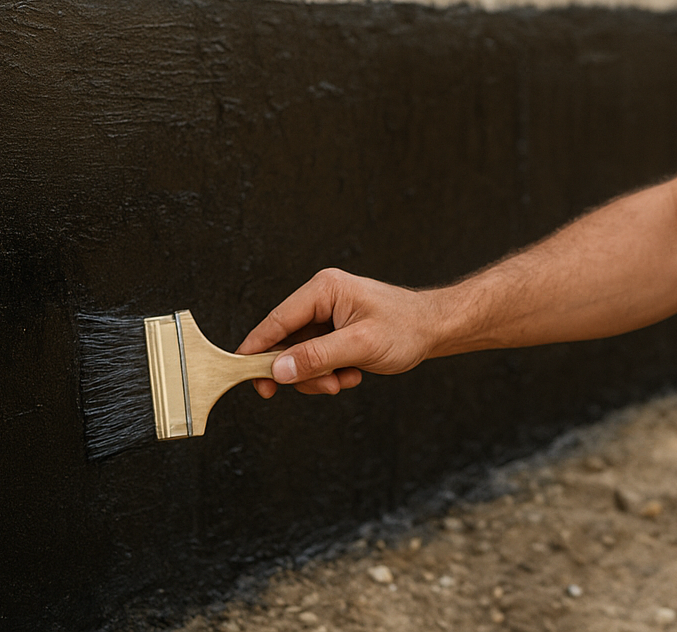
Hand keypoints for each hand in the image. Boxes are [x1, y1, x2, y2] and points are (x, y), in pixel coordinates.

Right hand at [236, 268, 437, 397]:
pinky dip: (330, 373)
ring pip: (301, 356)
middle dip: (303, 371)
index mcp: (323, 290)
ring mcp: (327, 316)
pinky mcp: (334, 332)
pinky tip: (354, 372)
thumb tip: (279, 370)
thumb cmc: (406, 328)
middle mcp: (321, 299)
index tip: (242, 373)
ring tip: (348, 377)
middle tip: (324, 386)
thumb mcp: (360, 346)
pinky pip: (316, 359)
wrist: (435, 329)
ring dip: (320, 376)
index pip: (276, 321)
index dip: (256, 349)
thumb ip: (317, 357)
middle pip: (286, 343)